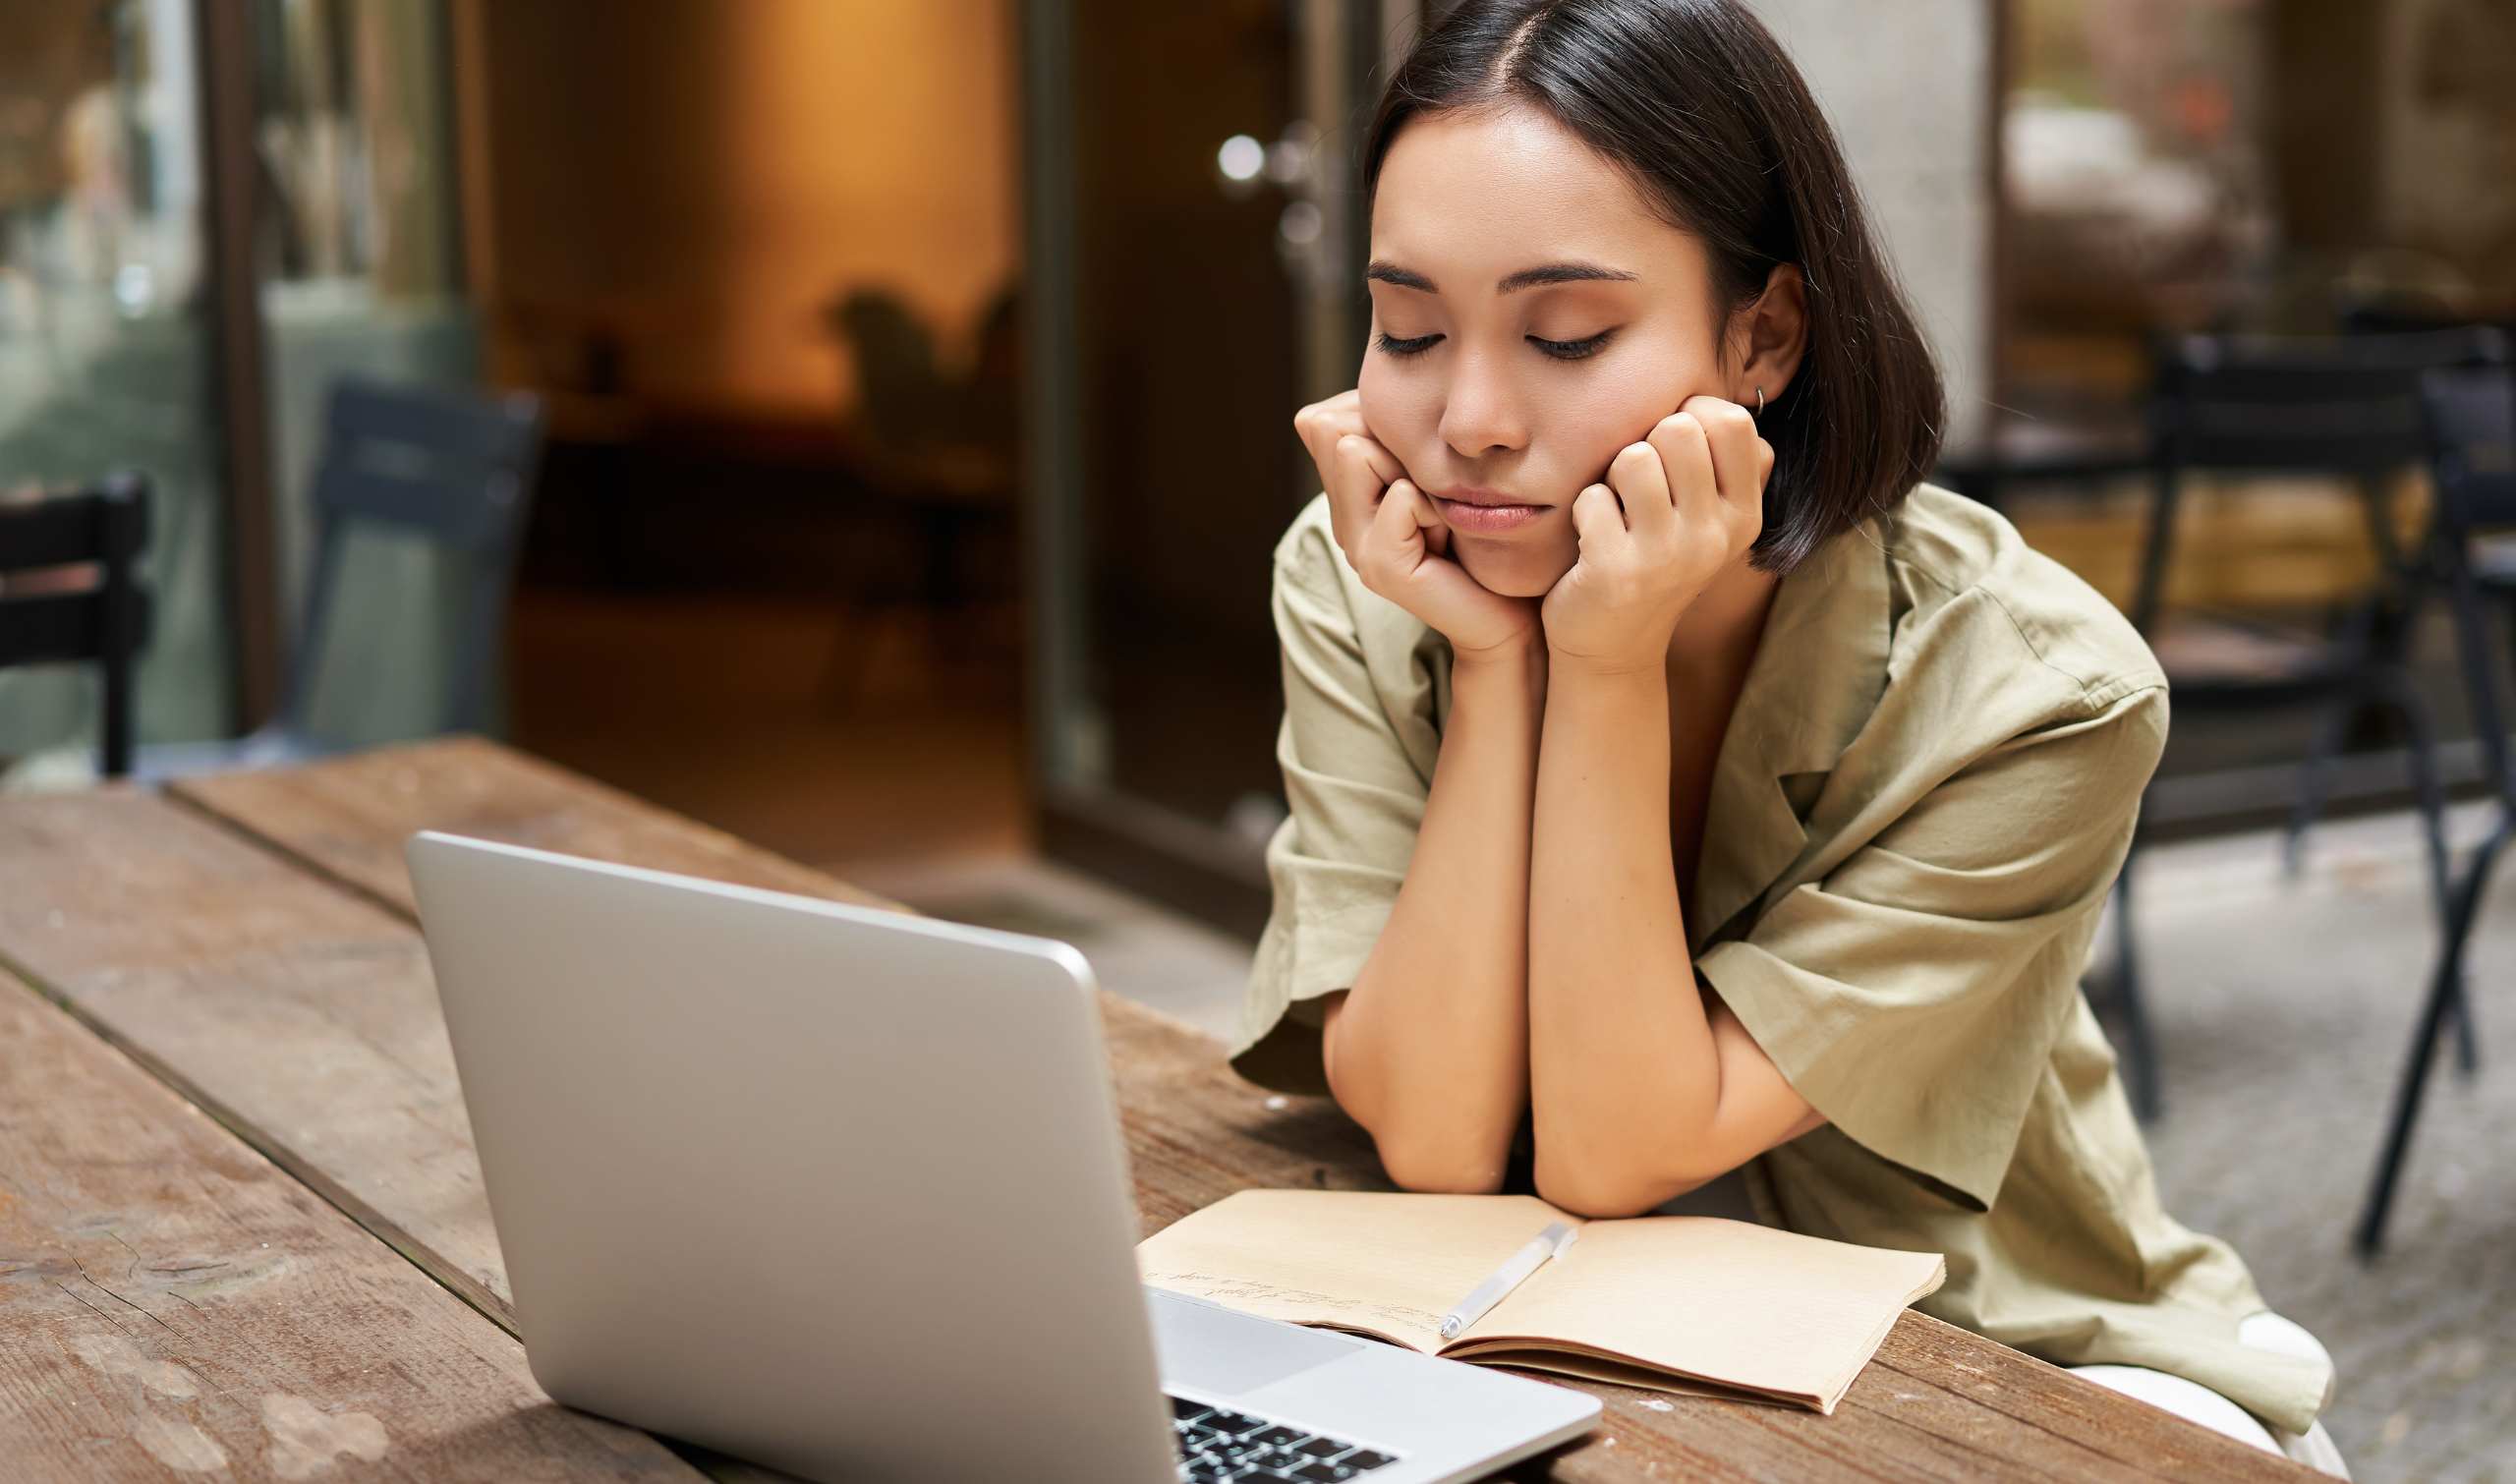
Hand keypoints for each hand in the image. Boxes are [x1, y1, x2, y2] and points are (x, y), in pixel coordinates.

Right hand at [1293, 390, 1540, 657]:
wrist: (1512, 606)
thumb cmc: (1482, 529)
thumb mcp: (1434, 467)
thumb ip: (1395, 434)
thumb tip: (1349, 402)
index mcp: (1346, 496)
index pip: (1323, 421)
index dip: (1380, 424)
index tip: (1421, 472)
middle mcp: (1342, 521)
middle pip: (1333, 429)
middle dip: (1394, 443)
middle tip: (1433, 495)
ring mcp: (1357, 547)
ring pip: (1356, 451)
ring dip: (1414, 470)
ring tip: (1439, 513)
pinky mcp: (1382, 569)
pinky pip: (1401, 497)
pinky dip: (1434, 505)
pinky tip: (1448, 536)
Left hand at [1539, 396, 1770, 674]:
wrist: (1613, 647)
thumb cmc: (1654, 560)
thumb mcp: (1707, 518)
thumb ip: (1726, 461)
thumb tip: (1731, 396)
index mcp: (1744, 514)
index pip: (1733, 422)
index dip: (1691, 415)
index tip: (1671, 450)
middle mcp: (1716, 536)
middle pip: (1678, 429)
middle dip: (1645, 443)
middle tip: (1636, 486)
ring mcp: (1668, 557)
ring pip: (1633, 458)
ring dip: (1611, 478)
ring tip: (1616, 512)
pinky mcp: (1617, 573)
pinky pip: (1591, 497)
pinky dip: (1582, 511)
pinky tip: (1592, 540)